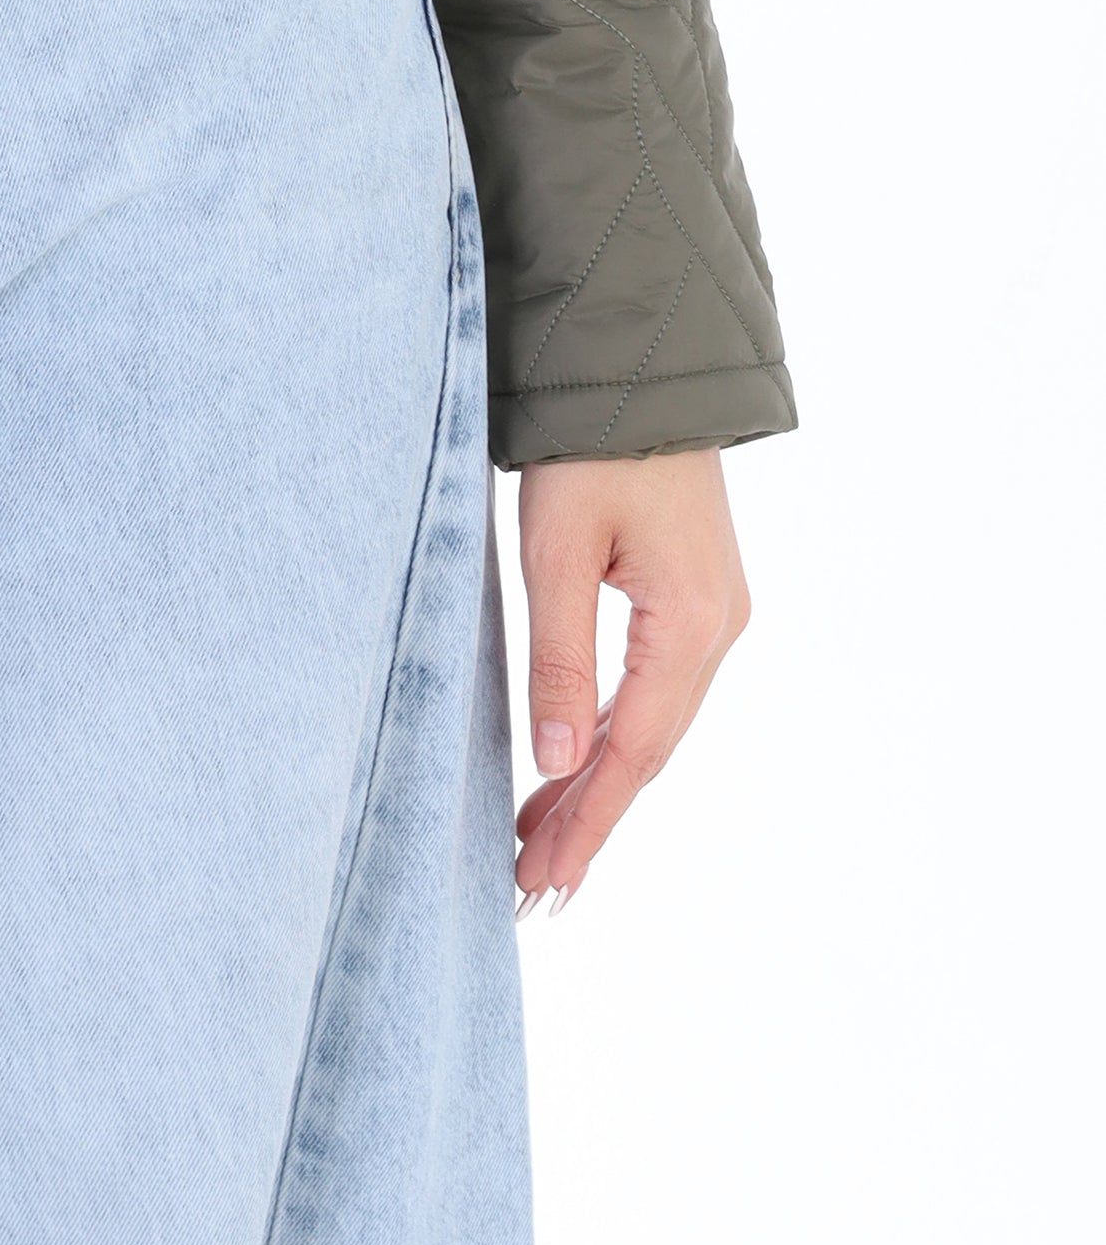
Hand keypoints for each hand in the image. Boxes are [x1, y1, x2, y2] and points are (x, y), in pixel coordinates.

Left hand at [513, 447, 747, 911]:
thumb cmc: (591, 443)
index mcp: (692, 623)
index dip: (586, 820)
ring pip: (651, 722)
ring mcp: (712, 612)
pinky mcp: (693, 593)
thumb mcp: (557, 546)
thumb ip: (559, 657)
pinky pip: (652, 687)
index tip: (541, 882)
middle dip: (588, 816)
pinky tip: (574, 761)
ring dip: (596, 780)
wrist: (641, 359)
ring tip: (537, 841)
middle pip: (648, 749)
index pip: (633, 752)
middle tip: (528, 884)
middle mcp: (717, 628)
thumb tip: (555, 759)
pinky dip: (611, 731)